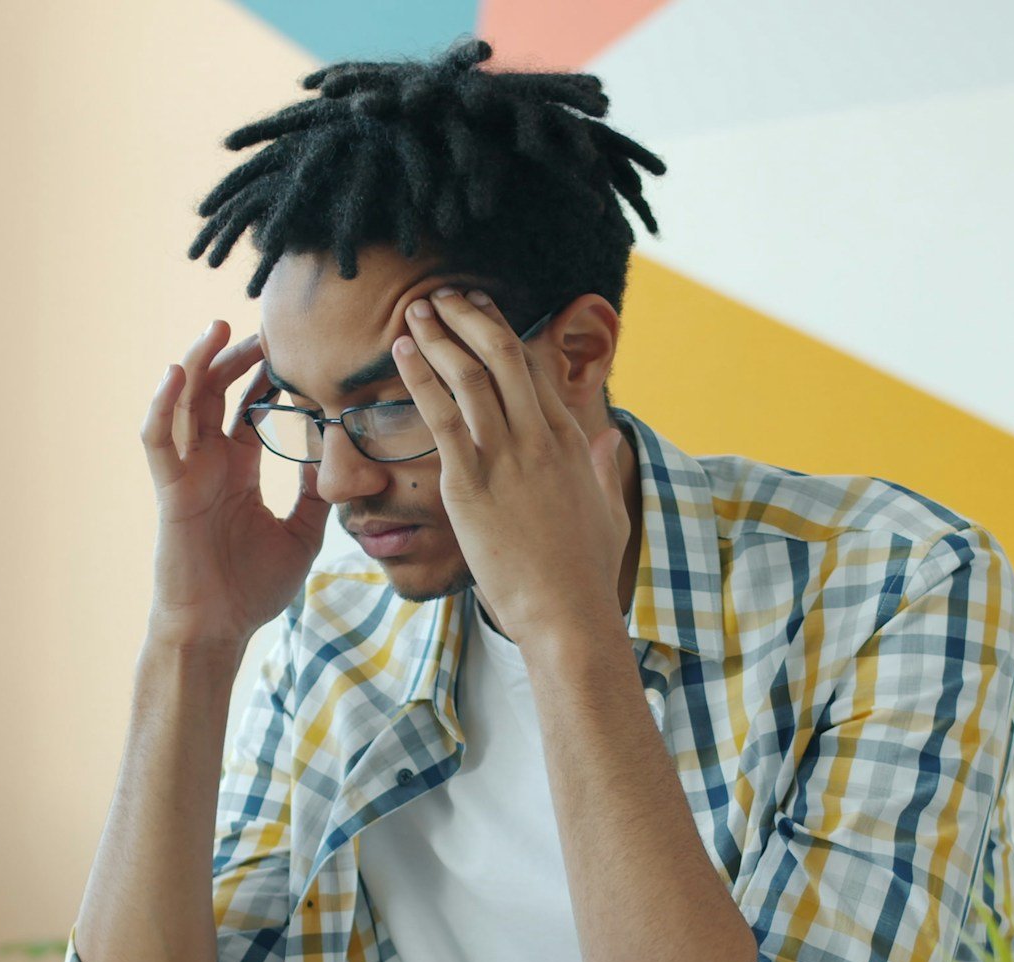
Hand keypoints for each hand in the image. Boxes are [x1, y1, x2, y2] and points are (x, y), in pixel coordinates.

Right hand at [141, 320, 330, 650]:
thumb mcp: (302, 535)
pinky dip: (163, 403)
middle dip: (237, 356)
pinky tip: (178, 372)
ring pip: (185, 403)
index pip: (250, 408)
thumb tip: (344, 459)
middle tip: (263, 325)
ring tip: (218, 328)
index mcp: (238, 471)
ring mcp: (187, 472)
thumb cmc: (251, 589)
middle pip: (217, 392)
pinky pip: (159, 439)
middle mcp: (210, 464)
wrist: (217, 630)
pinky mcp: (169, 488)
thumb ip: (317, 496)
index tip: (293, 344)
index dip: (267, 375)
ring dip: (199, 362)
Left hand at [392, 289, 628, 645]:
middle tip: (445, 296)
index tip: (480, 311)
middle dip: (470, 316)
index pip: (535, 367)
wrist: (567, 614)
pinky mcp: (470, 483)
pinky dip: (419, 376)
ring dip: (440, 335)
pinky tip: (401, 351)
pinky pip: (441, 415)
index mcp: (570, 440)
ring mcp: (505, 457)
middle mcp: (539, 438)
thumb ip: (605, 467)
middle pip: (503, 354)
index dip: (504, 331)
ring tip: (417, 311)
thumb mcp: (609, 511)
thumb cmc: (584, 572)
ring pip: (470, 373)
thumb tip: (612, 437)